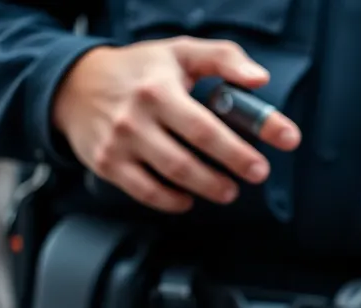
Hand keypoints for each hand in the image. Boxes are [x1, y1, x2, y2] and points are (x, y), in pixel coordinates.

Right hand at [51, 37, 301, 212]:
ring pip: (172, 176)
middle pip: (193, 155)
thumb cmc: (140, 70)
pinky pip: (145, 192)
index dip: (253, 133)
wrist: (73, 83)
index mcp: (159, 89)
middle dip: (233, 167)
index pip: (210, 121)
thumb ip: (224, 59)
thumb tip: (260, 79)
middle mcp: (137, 117)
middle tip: (257, 173)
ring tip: (228, 190)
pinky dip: (172, 201)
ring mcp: (120, 143)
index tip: (286, 140)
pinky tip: (189, 198)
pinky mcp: (107, 163)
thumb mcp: (181, 52)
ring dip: (208, 187)